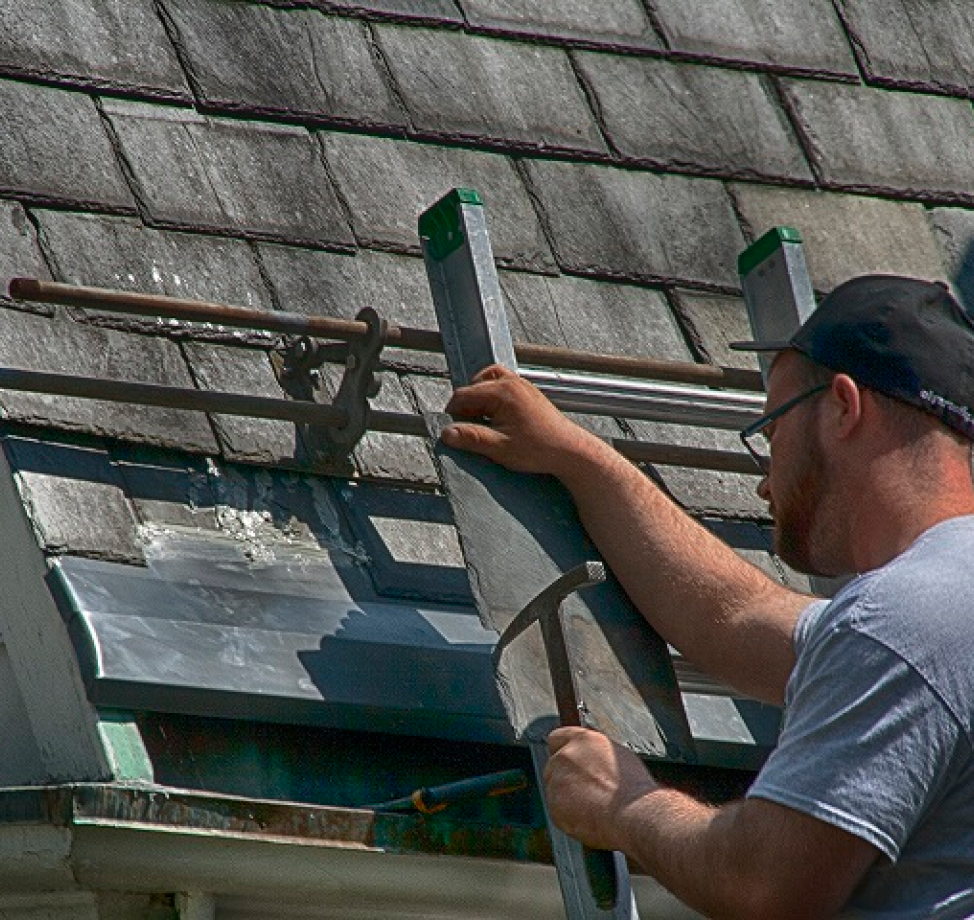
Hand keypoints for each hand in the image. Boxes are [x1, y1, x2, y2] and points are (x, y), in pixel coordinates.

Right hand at [441, 365, 600, 476]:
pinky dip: (494, 399)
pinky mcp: (528, 393)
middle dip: (466, 407)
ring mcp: (522, 385)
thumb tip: (447, 433)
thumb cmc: (540, 449)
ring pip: (488, 382)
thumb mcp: (499, 448)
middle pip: (474, 386)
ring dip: (480, 400)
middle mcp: (512, 382)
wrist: (569, 451)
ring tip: (482, 422)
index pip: (463, 395)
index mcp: (503, 392)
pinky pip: (502, 386)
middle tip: (469, 430)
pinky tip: (497, 420)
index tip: (452, 430)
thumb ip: (471, 438)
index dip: (453, 414)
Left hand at [543, 726, 657, 852]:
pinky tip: (590, 818)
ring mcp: (556, 782)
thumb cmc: (633, 787)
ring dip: (568, 796)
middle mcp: (564, 757)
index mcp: (581, 740)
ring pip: (556, 788)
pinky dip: (569, 815)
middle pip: (556, 765)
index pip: (558, 738)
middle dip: (567, 776)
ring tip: (594, 806)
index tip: (571, 761)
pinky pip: (558, 810)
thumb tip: (591, 756)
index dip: (564, 750)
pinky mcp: (554, 806)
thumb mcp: (617, 755)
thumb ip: (595, 751)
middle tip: (589, 789)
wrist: (631, 814)